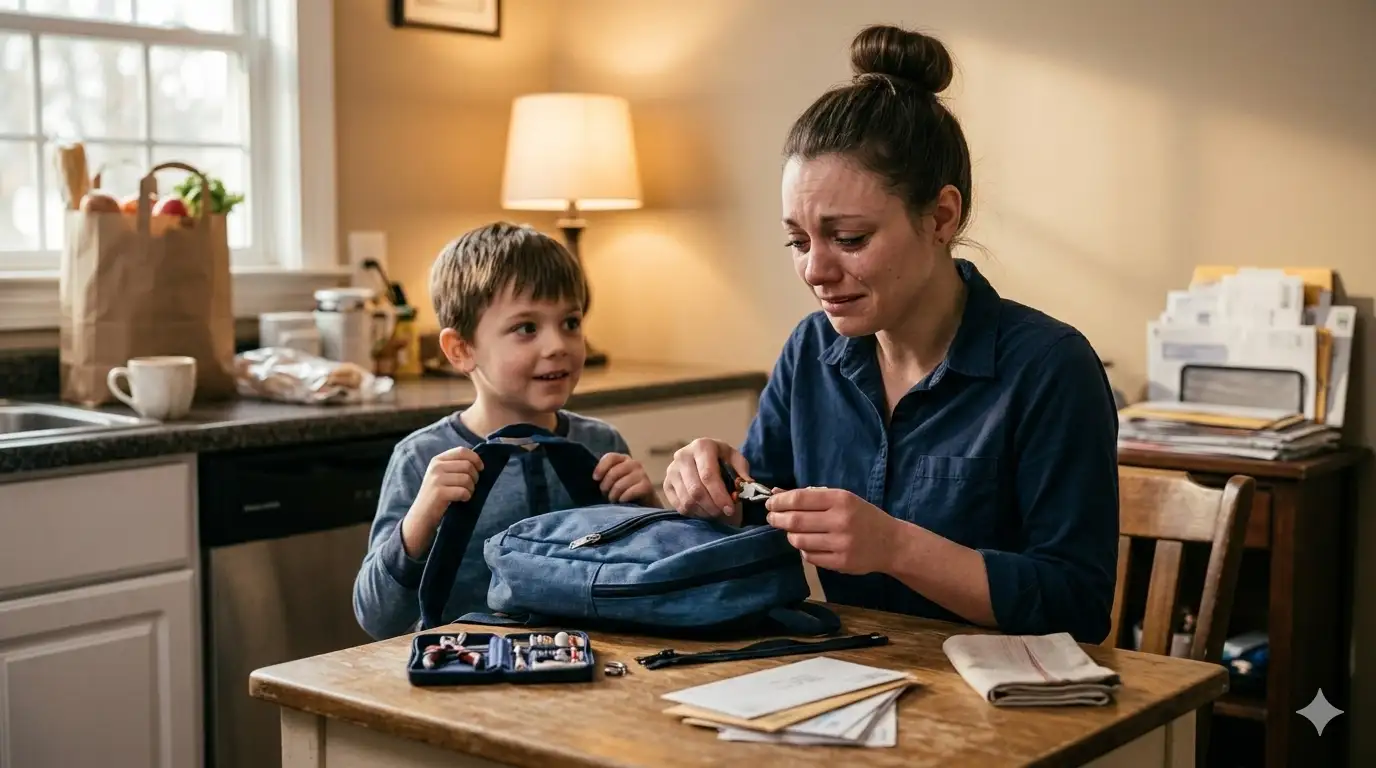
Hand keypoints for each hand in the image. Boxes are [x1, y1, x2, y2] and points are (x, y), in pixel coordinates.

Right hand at [401, 446, 483, 557]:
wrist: (422, 515)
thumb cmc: (438, 496)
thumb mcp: (442, 475)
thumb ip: (456, 466)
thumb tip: (479, 462)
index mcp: (438, 460)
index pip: (462, 451)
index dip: (476, 458)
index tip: (481, 468)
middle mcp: (436, 467)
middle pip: (467, 465)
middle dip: (475, 477)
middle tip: (471, 487)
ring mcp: (436, 479)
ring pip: (467, 479)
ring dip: (471, 489)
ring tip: (465, 494)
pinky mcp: (439, 492)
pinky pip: (463, 491)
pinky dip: (467, 496)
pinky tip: (462, 500)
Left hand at [593, 453, 654, 503]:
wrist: (644, 503)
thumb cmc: (623, 491)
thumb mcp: (612, 481)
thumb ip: (605, 475)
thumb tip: (595, 478)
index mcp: (623, 459)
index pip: (611, 457)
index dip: (601, 467)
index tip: (595, 478)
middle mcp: (634, 464)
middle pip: (613, 472)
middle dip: (606, 485)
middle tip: (605, 493)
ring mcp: (642, 474)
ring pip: (620, 484)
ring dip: (613, 495)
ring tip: (613, 499)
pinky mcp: (647, 486)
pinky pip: (630, 492)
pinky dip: (623, 498)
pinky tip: (622, 501)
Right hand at [662, 438, 750, 521]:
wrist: (702, 458)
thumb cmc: (722, 460)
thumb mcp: (735, 460)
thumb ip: (742, 471)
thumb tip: (747, 485)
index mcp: (702, 446)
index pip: (708, 475)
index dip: (720, 495)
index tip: (730, 509)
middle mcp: (683, 455)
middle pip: (696, 490)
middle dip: (713, 506)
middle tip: (724, 514)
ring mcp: (672, 470)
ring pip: (687, 500)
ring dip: (704, 512)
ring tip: (716, 512)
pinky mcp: (666, 484)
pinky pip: (679, 506)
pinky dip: (694, 513)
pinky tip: (704, 510)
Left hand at [765, 487, 898, 574]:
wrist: (891, 543)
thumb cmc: (863, 516)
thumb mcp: (841, 499)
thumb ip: (810, 496)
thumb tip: (777, 493)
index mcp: (841, 500)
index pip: (800, 499)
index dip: (779, 501)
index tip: (770, 503)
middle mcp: (841, 521)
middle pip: (795, 521)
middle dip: (777, 519)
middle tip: (772, 518)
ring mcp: (841, 544)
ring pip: (799, 541)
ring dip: (790, 535)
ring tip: (792, 531)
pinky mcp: (841, 563)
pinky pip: (809, 556)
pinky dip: (803, 550)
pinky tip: (809, 544)